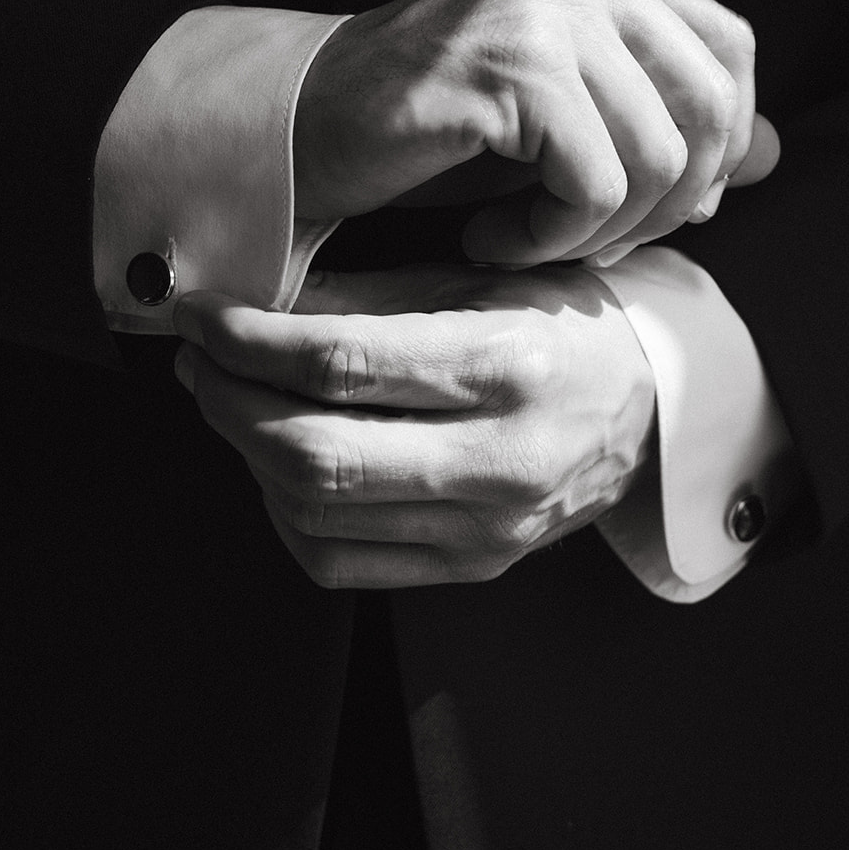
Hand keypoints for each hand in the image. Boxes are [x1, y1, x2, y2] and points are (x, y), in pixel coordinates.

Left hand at [172, 264, 655, 589]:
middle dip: (228, 403)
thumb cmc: (561, 326)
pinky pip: (339, 561)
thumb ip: (367, 294)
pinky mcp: (472, 567)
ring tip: (230, 398)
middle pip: (316, 456)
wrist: (648, 409)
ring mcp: (487, 528)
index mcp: (505, 366)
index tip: (203, 315)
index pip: (342, 365)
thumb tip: (254, 300)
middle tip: (199, 360)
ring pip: (316, 514)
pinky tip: (275, 461)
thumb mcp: (477, 282)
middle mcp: (500, 458)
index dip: (248, 340)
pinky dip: (283, 512)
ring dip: (245, 453)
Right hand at [294, 0, 778, 264]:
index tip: (664, 202)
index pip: (728, 49)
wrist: (302, 127)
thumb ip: (665, 123)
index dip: (723, 140)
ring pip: (657, 156)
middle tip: (595, 238)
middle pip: (708, 105)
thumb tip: (778, 155)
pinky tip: (492, 239)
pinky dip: (553, 238)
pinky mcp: (511, 66)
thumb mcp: (567, 118)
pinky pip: (595, 184)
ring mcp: (543, 7)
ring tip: (532, 240)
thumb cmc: (432, 128)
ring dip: (603, 231)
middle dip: (672, 202)